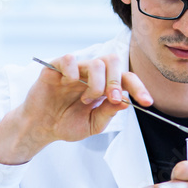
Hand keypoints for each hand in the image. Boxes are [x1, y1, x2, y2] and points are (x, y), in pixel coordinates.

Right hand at [0, 53, 152, 164]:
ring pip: (96, 63)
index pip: (126, 79)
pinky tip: (69, 84)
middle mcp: (91, 74)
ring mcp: (74, 70)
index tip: (147, 103)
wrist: (40, 128)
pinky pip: (69, 59)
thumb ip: (108, 113)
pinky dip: (73, 71)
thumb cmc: (66, 124)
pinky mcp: (55, 68)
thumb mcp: (93, 124)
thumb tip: (126, 102)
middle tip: (113, 99)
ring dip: (96, 84)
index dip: (139, 88)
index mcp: (104, 86)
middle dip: (117, 81)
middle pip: (113, 60)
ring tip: (86, 100)